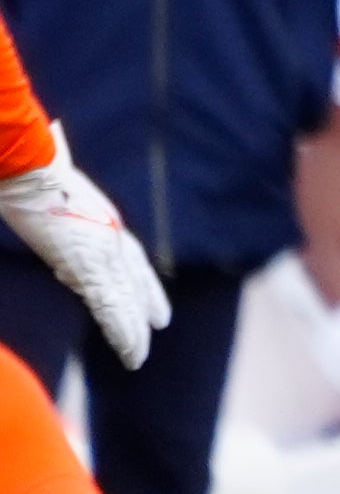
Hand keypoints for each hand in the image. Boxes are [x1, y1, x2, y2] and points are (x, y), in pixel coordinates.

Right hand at [0, 128, 170, 368]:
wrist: (27, 165)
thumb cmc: (32, 163)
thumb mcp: (53, 167)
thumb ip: (58, 162)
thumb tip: (53, 137)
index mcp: (101, 219)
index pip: (129, 255)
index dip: (140, 276)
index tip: (147, 292)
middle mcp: (108, 237)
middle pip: (132, 279)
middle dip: (143, 303)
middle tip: (158, 325)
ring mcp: (100, 252)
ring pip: (122, 300)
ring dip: (130, 330)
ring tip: (138, 356)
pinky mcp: (86, 265)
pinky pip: (109, 306)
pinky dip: (121, 330)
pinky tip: (133, 351)